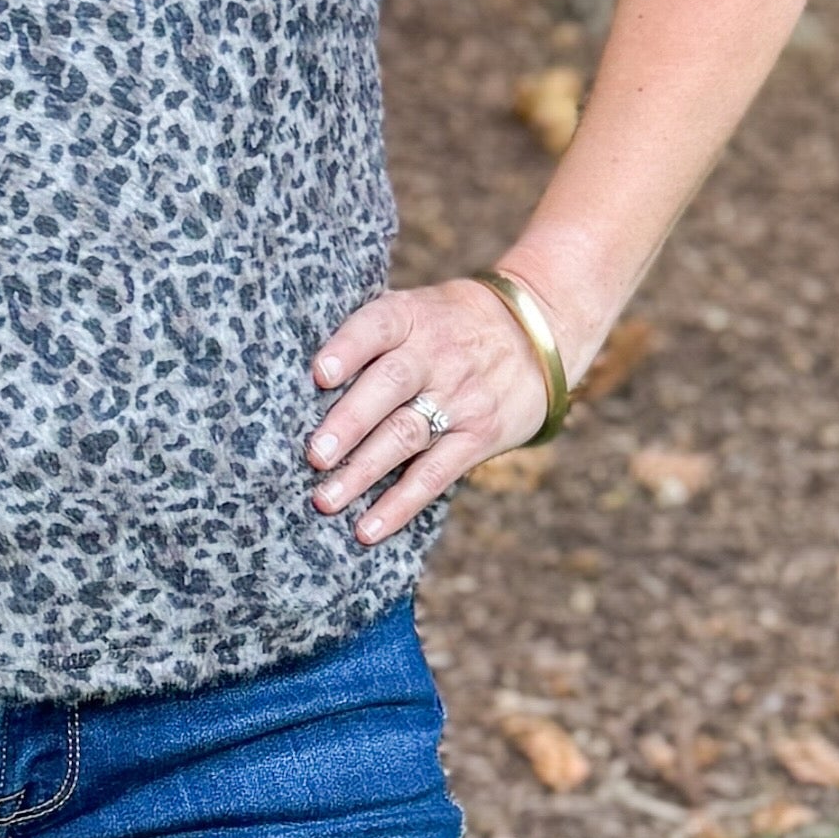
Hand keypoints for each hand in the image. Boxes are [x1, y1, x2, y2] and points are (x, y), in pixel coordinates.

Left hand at [305, 279, 551, 543]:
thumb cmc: (453, 325)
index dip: (348, 348)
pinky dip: (401, 504)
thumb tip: (298, 380)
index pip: (377, 325)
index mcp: (413, 317)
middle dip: (350, 422)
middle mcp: (437, 355)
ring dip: (364, 471)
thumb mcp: (421, 309)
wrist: (540, 333)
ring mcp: (460, 397)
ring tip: (325, 499)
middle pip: (389, 386)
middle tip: (314, 455)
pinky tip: (368, 528)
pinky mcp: (479, 436)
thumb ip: (372, 336)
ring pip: (407, 435)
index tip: (319, 374)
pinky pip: (436, 474)